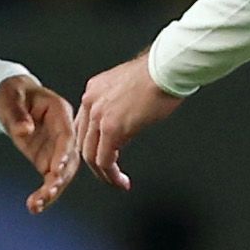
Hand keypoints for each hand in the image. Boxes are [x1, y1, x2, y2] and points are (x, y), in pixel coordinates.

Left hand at [0, 73, 76, 211]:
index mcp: (60, 113)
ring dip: (52, 191)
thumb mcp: (10, 97)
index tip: (57, 169)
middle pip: (69, 159)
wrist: (11, 99)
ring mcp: (57, 148)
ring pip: (62, 174)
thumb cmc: (12, 93)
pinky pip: (50, 180)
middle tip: (48, 193)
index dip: (64, 153)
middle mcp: (64, 133)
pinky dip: (44, 193)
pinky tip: (35, 205)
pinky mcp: (47, 160)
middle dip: (59, 179)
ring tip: (36, 205)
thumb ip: (17, 114)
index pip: (67, 135)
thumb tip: (25, 131)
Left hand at [49, 51, 185, 203]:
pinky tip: (121, 180)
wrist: (166, 67)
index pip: (83, 124)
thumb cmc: (159, 72)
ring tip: (116, 181)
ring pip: (90, 154)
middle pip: (83, 141)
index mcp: (94, 89)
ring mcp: (99, 115)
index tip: (103, 155)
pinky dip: (111, 174)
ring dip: (103, 173)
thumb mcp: (130, 85)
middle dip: (94, 162)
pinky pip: (105, 159)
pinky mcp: (112, 128)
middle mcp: (90, 101)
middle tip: (108, 174)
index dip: (91, 144)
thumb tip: (127, 124)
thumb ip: (121, 103)